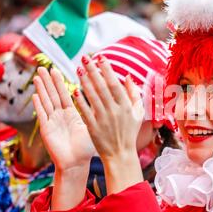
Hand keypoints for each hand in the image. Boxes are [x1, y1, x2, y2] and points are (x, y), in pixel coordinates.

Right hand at [33, 67, 94, 209]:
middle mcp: (61, 116)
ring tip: (39, 75)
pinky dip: (39, 105)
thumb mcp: (93, 126)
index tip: (59, 70)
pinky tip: (35, 95)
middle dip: (50, 81)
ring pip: (47, 101)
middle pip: (54, 95)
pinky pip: (42, 115)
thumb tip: (106, 100)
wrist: (77, 164)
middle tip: (46, 66)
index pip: (66, 94)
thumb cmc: (86, 148)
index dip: (63, 82)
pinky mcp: (47, 130)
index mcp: (72, 114)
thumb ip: (95, 112)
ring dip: (42, 89)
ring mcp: (53, 122)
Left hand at [74, 55, 143, 194]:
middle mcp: (114, 111)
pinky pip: (85, 110)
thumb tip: (127, 76)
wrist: (120, 154)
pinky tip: (74, 89)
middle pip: (101, 87)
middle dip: (93, 71)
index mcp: (126, 106)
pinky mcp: (93, 127)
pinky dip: (80, 100)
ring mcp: (103, 119)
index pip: (114, 84)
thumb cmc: (129, 132)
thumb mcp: (138, 112)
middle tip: (84, 58)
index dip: (106, 70)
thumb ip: (134, 94)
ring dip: (85, 81)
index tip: (100, 57)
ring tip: (78, 68)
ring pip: (92, 96)